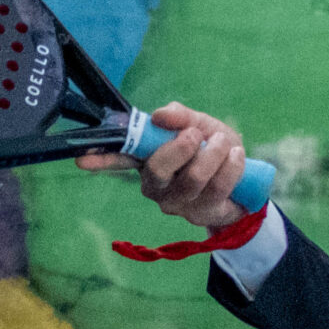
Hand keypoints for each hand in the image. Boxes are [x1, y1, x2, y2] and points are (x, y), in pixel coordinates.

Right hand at [74, 101, 249, 230]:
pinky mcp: (201, 214)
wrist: (245, 180)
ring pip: (192, 178)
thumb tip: (160, 114)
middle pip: (158, 169)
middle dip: (180, 147)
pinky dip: (230, 167)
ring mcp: (177, 203)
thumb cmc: (213, 148)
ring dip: (213, 154)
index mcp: (147, 159)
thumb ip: (180, 116)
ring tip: (223, 142)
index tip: (82, 158)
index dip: (102, 158)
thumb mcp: (198, 124)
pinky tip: (236, 156)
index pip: (120, 159)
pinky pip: (217, 188)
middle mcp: (156, 185)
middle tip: (196, 134)